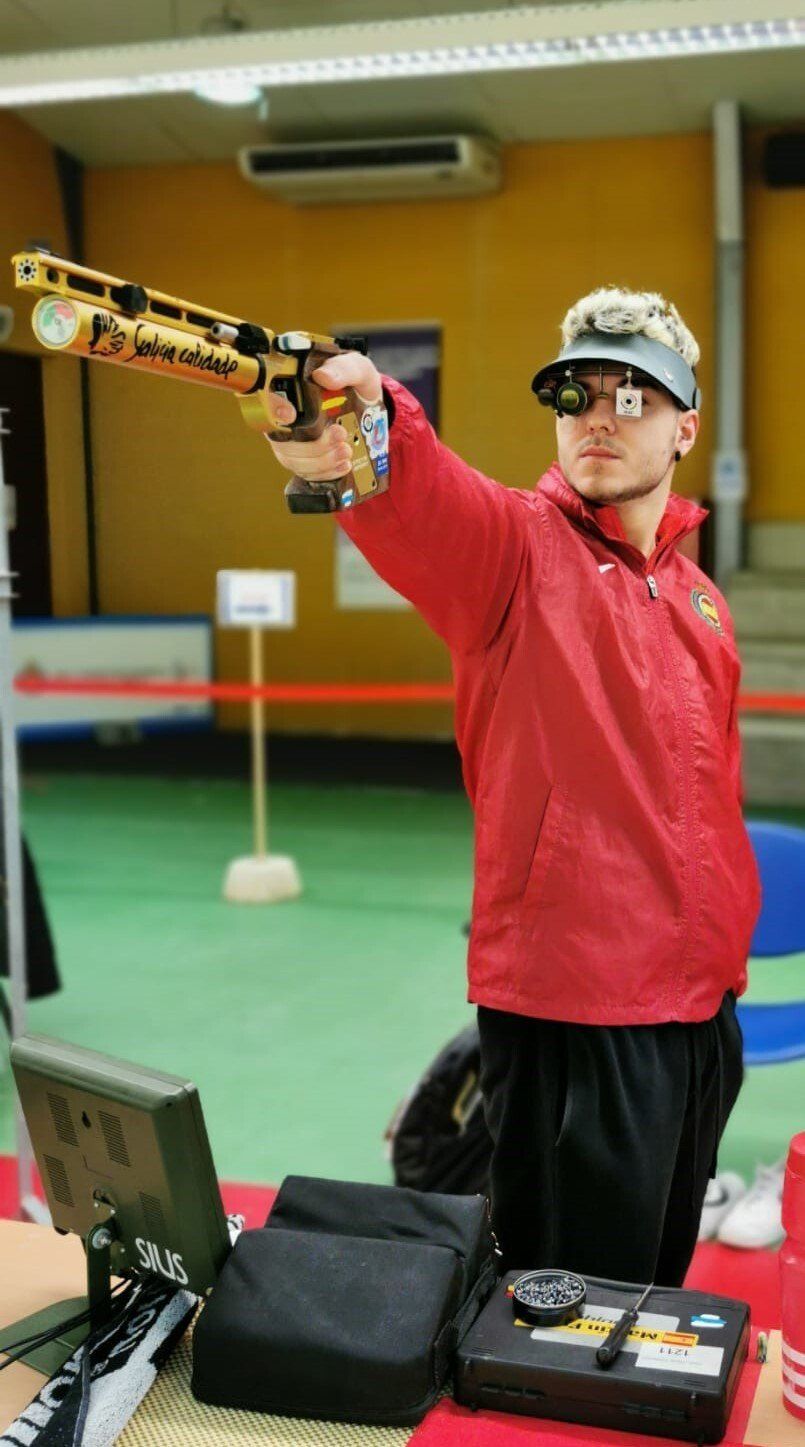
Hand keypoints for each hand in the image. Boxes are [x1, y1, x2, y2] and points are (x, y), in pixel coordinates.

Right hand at [266, 351, 382, 480]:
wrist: (371, 407)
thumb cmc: (357, 384)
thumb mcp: (356, 369)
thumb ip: (343, 369)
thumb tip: (323, 376)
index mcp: (290, 391)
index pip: (266, 400)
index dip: (271, 408)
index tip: (289, 415)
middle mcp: (284, 419)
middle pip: (282, 441)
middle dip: (312, 445)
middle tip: (340, 434)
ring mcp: (292, 442)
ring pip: (294, 461)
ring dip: (321, 461)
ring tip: (346, 451)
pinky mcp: (304, 460)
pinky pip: (306, 473)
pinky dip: (325, 473)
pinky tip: (343, 465)